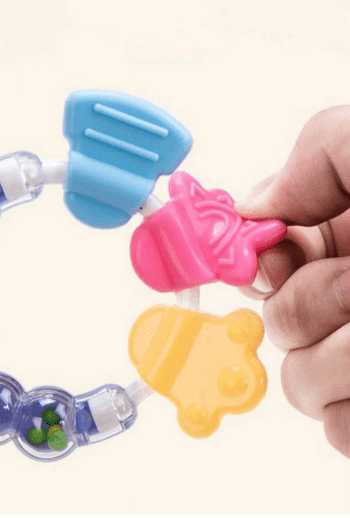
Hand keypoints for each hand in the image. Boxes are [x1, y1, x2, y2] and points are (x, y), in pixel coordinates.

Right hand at [234, 106, 349, 458]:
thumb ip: (312, 158)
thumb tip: (251, 208)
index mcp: (344, 241)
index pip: (260, 260)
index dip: (256, 261)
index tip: (276, 257)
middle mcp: (349, 300)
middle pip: (275, 325)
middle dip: (310, 305)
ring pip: (302, 384)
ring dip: (337, 361)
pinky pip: (341, 432)